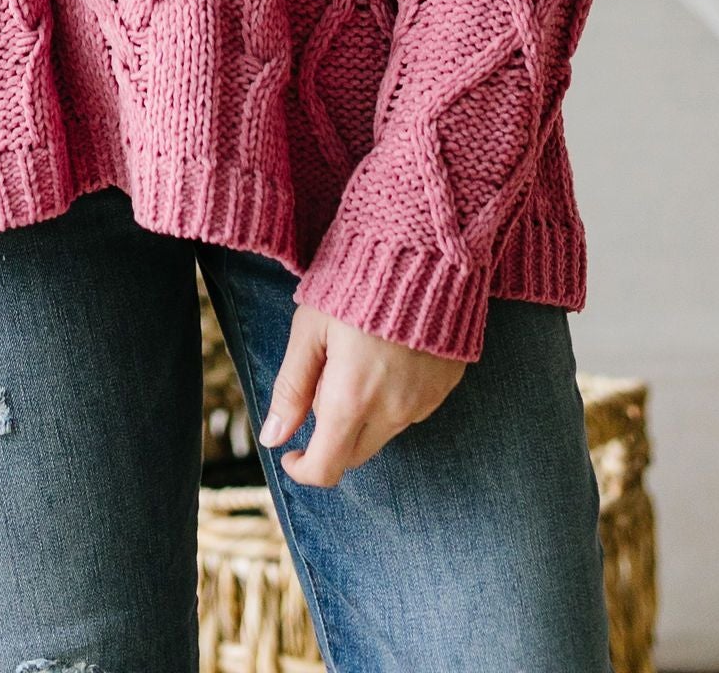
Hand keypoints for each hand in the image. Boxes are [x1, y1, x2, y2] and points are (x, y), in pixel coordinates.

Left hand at [258, 301, 465, 486]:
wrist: (425, 249)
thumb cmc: (357, 282)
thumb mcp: (310, 328)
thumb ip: (291, 388)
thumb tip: (272, 438)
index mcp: (352, 400)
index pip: (327, 468)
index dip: (302, 469)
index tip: (290, 450)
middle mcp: (393, 412)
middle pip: (355, 455)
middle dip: (331, 439)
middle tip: (322, 386)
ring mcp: (425, 402)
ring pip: (384, 432)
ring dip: (363, 416)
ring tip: (357, 357)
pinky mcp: (446, 387)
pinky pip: (411, 410)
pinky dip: (392, 398)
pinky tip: (387, 356)